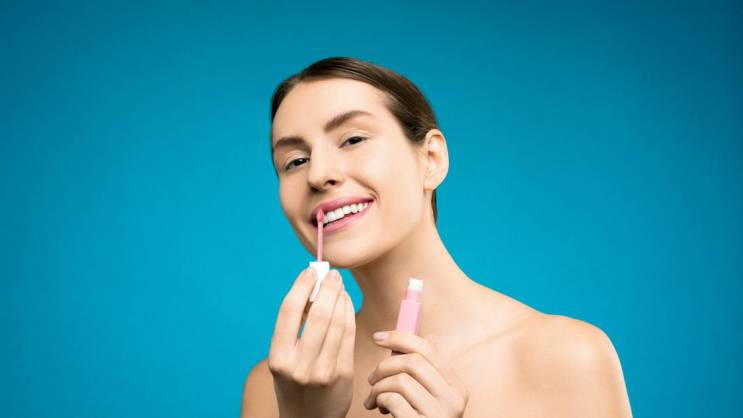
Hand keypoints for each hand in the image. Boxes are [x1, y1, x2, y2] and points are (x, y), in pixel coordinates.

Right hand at [267, 268, 355, 417]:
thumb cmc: (294, 381)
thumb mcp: (283, 358)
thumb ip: (293, 328)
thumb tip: (311, 288)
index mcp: (277, 358)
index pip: (289, 311)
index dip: (301, 285)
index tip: (310, 271)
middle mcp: (299, 365)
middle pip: (318, 314)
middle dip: (327, 288)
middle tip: (331, 274)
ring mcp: (323, 371)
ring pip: (337, 322)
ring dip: (340, 298)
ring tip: (339, 287)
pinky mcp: (343, 374)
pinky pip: (348, 335)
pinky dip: (348, 313)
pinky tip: (346, 303)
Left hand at [365, 331, 468, 416]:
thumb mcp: (428, 399)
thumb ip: (420, 376)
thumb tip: (395, 344)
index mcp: (456, 386)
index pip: (428, 348)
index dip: (399, 337)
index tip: (377, 337)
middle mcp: (454, 399)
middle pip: (412, 361)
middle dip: (384, 366)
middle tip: (371, 379)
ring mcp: (440, 414)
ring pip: (401, 380)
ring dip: (378, 387)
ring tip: (374, 400)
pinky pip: (394, 400)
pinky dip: (380, 400)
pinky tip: (381, 410)